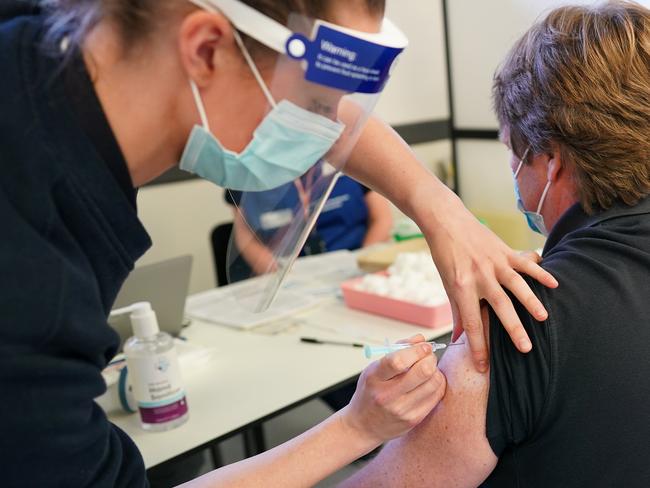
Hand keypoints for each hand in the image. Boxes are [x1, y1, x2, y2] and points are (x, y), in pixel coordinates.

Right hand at [341, 334, 445, 445]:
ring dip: (435, 371)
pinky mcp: (414, 419)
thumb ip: (397, 351)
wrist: (363, 426)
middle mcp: (387, 395)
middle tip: (428, 356)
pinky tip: (429, 382)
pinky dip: (437, 384)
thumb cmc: (369, 393)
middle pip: (422, 371)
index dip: (416, 350)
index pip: (398, 361)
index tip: (424, 346)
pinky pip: (436, 396)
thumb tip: (421, 339)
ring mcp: (402, 409)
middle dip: (430, 358)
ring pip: (433, 383)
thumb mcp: (374, 369)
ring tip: (428, 369)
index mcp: (375, 378)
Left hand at [423, 195, 557, 371]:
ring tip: (544, 320)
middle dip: (513, 330)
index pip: (471, 323)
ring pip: (516, 285)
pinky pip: (525, 264)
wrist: (446, 222)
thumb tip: (459, 339)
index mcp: (461, 287)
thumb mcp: (447, 284)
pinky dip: (540, 272)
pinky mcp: (504, 251)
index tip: (483, 367)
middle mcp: (479, 276)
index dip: (477, 346)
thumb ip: (457, 311)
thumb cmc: (445, 256)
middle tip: (526, 349)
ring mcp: (494, 263)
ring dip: (531, 302)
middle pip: (499, 307)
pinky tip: (554, 285)